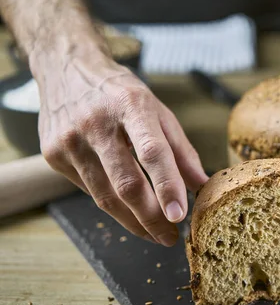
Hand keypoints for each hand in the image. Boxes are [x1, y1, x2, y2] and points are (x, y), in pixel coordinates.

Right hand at [35, 54, 207, 245]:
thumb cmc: (121, 93)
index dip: (167, 186)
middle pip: (126, 183)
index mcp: (131, 105)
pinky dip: (113, 207)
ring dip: (133, 222)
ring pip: (105, 196)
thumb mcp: (158, 110)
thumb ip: (181, 149)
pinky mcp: (53, 155)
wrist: (67, 68)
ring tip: (155, 234)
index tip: (180, 216)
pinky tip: (129, 214)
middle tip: (170, 236)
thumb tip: (201, 185)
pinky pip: (90, 191)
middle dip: (151, 218)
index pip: (152, 152)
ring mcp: (70, 140)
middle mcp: (96, 123)